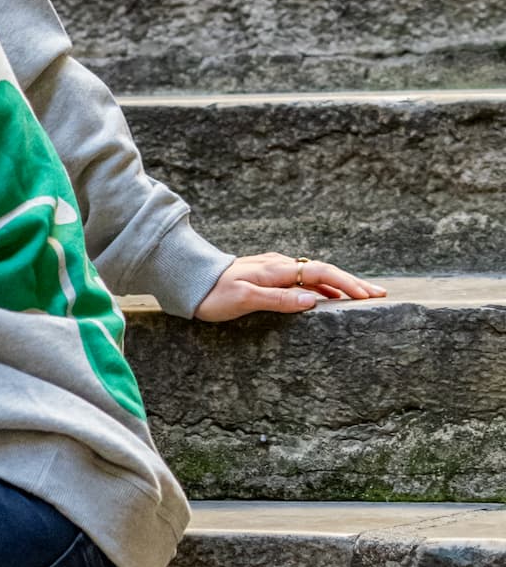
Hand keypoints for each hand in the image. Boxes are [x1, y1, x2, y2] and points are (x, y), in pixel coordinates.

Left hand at [194, 252, 384, 321]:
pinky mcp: (267, 276)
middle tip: (379, 294)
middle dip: (353, 283)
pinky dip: (321, 288)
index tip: (369, 296)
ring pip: (314, 276)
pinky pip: (301, 280)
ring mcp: (273, 270)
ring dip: (339, 286)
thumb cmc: (211, 294)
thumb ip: (278, 299)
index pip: (321, 274)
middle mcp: (279, 266)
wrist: (186, 281)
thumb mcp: (243, 299)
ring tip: (361, 296)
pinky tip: (327, 298)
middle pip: (324, 272)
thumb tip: (313, 301)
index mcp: (276, 270)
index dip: (347, 284)